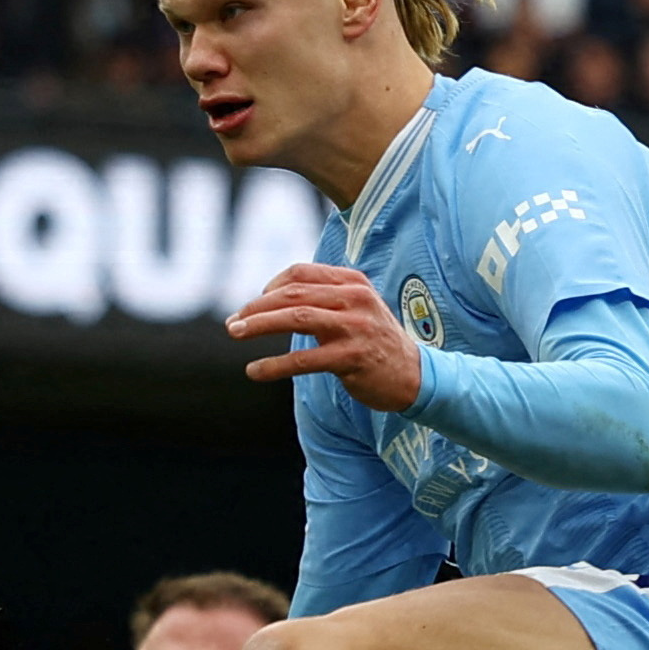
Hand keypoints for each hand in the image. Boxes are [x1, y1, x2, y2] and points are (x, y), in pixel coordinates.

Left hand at [226, 264, 426, 411]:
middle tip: (233, 322)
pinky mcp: (352, 357)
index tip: (253, 305)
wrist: (415, 376)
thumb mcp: (356, 309)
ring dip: (259, 325)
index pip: (301, 273)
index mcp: (353, 282)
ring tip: (235, 334)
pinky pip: (304, 359)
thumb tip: (272, 299)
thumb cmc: (376, 342)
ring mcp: (355, 327)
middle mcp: (354, 299)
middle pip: (293, 294)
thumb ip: (324, 298)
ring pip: (296, 319)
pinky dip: (274, 364)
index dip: (271, 286)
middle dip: (257, 307)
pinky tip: (255, 371)